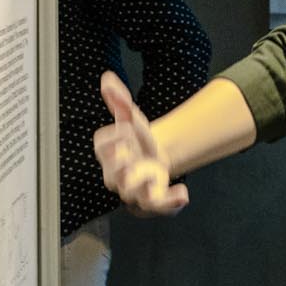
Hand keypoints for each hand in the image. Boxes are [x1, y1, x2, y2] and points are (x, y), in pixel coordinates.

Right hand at [94, 70, 189, 214]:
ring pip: (134, 196)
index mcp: (108, 153)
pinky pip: (157, 206)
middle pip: (112, 177)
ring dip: (144, 190)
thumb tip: (107, 78)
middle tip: (131, 159)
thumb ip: (119, 99)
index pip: (102, 147)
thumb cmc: (136, 138)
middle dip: (121, 170)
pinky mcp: (152, 199)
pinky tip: (183, 194)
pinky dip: (170, 203)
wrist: (154, 154)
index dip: (112, 138)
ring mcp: (134, 188)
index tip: (126, 128)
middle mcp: (116, 174)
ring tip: (156, 180)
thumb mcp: (130, 116)